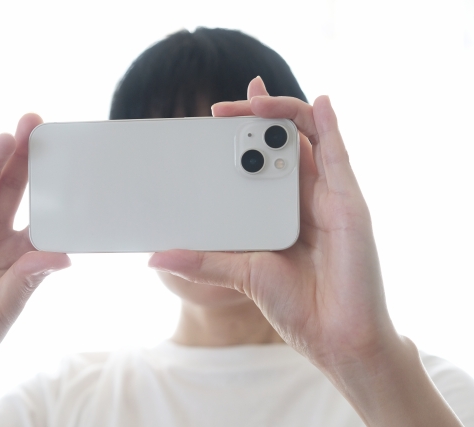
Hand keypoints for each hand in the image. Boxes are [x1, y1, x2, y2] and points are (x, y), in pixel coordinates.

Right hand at [0, 114, 69, 379]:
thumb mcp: (5, 307)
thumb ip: (28, 279)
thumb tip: (64, 256)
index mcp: (19, 251)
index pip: (41, 212)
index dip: (54, 189)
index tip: (73, 162)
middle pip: (11, 187)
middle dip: (23, 157)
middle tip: (36, 125)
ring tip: (6, 138)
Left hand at [149, 77, 396, 368]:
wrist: (337, 338)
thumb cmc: (297, 306)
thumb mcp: (240, 274)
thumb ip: (203, 261)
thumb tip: (156, 257)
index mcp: (282, 210)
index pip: (261, 160)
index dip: (243, 135)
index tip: (214, 119)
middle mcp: (306, 198)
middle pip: (282, 142)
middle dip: (255, 117)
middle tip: (222, 109)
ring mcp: (329, 196)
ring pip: (307, 138)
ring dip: (282, 113)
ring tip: (253, 97)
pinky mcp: (349, 202)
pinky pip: (340, 153)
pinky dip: (331, 124)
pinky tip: (321, 102)